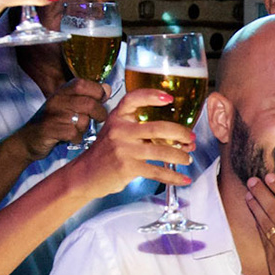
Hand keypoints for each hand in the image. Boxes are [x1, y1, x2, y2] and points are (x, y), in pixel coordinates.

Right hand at [13, 80, 107, 162]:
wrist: (26, 140)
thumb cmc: (52, 123)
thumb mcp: (68, 106)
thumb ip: (87, 97)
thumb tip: (106, 89)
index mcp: (62, 91)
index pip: (83, 84)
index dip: (98, 91)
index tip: (102, 100)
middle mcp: (57, 100)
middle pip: (88, 103)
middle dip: (99, 113)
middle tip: (99, 119)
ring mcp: (52, 115)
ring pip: (83, 120)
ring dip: (85, 129)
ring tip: (78, 130)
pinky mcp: (49, 130)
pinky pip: (73, 134)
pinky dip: (77, 139)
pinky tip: (71, 139)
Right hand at [62, 88, 194, 196]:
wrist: (84, 175)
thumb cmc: (106, 152)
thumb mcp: (115, 131)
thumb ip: (137, 128)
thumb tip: (173, 134)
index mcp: (117, 117)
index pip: (133, 99)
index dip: (151, 96)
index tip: (169, 98)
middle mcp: (120, 130)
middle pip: (157, 128)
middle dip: (180, 133)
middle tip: (190, 138)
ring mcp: (123, 149)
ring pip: (160, 151)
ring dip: (179, 156)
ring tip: (187, 158)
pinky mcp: (127, 168)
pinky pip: (156, 171)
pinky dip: (173, 176)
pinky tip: (183, 179)